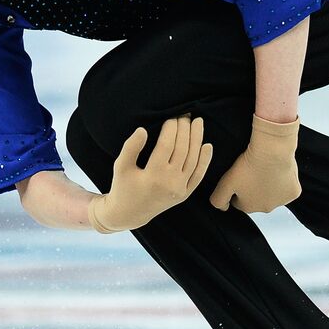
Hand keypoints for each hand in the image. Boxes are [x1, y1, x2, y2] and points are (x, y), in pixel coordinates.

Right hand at [89, 116, 213, 232]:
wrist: (130, 214)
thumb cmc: (123, 186)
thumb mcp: (121, 166)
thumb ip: (131, 147)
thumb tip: (142, 129)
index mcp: (153, 175)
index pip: (166, 145)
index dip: (171, 128)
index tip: (172, 116)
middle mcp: (170, 183)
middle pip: (182, 150)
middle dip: (185, 129)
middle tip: (185, 114)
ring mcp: (180, 189)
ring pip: (193, 159)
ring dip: (197, 139)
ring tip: (198, 122)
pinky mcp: (185, 194)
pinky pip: (199, 175)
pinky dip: (205, 160)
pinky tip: (207, 145)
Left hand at [209, 114, 300, 212]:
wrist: (272, 151)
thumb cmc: (248, 165)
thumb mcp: (225, 182)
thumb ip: (218, 199)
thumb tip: (222, 208)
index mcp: (248, 208)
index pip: (239, 200)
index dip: (238, 187)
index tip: (241, 175)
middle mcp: (265, 209)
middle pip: (257, 198)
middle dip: (254, 188)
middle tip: (254, 171)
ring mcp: (281, 202)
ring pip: (273, 193)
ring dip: (269, 184)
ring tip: (265, 169)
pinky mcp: (294, 193)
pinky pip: (287, 187)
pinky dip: (284, 180)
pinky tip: (278, 170)